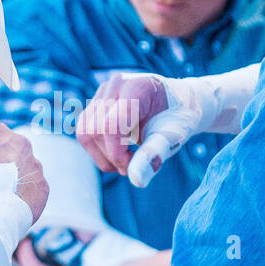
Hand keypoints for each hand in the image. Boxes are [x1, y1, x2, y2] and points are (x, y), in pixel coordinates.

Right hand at [76, 73, 194, 187]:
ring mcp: (103, 92)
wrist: (178, 104)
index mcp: (137, 87)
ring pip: (85, 131)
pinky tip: (118, 153)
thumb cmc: (176, 119)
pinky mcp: (96, 103)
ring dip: (102, 154)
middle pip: (95, 129)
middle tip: (131, 166)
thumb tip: (136, 180)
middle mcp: (116, 85)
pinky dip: (99, 149)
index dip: (115, 153)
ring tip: (124, 162)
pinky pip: (85, 131)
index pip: (110, 125)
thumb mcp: (170, 137)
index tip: (131, 167)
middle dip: (110, 156)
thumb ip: (152, 155)